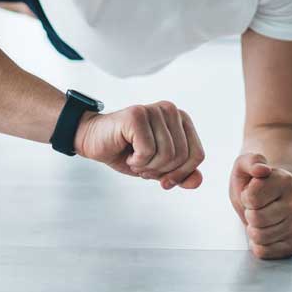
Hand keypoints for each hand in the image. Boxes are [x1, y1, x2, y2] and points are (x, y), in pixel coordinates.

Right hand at [73, 102, 204, 188]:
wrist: (93, 141)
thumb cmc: (127, 152)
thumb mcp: (158, 168)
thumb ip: (180, 174)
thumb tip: (197, 181)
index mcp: (181, 119)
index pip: (197, 155)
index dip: (180, 174)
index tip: (163, 179)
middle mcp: (170, 110)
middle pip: (182, 157)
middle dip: (161, 170)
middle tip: (143, 165)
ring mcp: (154, 110)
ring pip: (166, 154)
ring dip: (147, 166)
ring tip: (135, 158)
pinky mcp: (137, 115)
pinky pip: (148, 150)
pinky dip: (137, 161)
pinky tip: (127, 152)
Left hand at [229, 153, 291, 259]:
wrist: (271, 197)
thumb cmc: (254, 182)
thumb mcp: (245, 165)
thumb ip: (251, 161)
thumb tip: (262, 169)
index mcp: (285, 180)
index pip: (252, 198)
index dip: (245, 197)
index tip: (252, 192)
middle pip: (256, 219)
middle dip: (248, 213)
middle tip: (256, 207)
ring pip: (260, 237)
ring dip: (252, 229)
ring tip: (260, 219)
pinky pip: (266, 252)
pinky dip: (258, 245)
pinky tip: (264, 233)